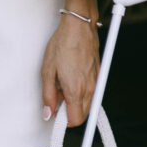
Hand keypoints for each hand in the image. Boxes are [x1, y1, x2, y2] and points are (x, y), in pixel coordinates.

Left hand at [41, 0, 98, 126]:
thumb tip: (48, 113)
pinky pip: (91, 92)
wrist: (79, 26)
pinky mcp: (99, 75)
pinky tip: (73, 77)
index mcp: (75, 90)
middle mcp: (89, 89)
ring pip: (88, 105)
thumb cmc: (62, 45)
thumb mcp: (47, 70)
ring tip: (64, 84)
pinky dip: (82, 91)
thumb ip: (48, 95)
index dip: (63, 120)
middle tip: (58, 96)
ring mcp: (96, 82)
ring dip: (76, 101)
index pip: (74, 120)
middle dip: (70, 111)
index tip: (55, 111)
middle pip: (83, 115)